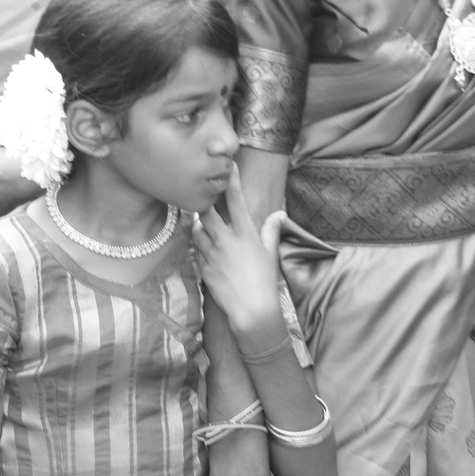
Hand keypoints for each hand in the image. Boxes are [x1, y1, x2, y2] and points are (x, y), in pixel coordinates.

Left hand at [192, 166, 281, 330]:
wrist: (251, 311)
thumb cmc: (265, 282)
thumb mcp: (271, 254)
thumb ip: (271, 231)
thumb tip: (278, 215)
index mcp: (244, 233)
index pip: (234, 199)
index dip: (230, 179)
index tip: (227, 164)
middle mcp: (225, 240)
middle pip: (205, 211)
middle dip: (203, 202)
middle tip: (204, 198)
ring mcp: (211, 255)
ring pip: (196, 231)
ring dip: (199, 226)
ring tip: (206, 227)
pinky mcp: (203, 268)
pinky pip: (196, 251)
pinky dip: (199, 247)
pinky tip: (206, 250)